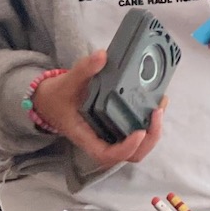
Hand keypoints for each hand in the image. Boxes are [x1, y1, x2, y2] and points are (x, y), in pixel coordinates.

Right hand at [32, 51, 166, 167]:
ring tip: (159, 107)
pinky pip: (135, 134)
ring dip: (152, 133)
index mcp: (85, 136)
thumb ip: (83, 69)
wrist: (50, 101)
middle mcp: (100, 140)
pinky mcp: (115, 128)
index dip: (126, 148)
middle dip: (149, 139)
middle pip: (130, 155)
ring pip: (136, 148)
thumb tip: (102, 55)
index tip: (139, 132)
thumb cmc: (56, 96)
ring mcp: (109, 136)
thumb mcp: (66, 82)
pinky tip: (154, 105)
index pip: (107, 154)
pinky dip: (148, 125)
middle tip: (156, 113)